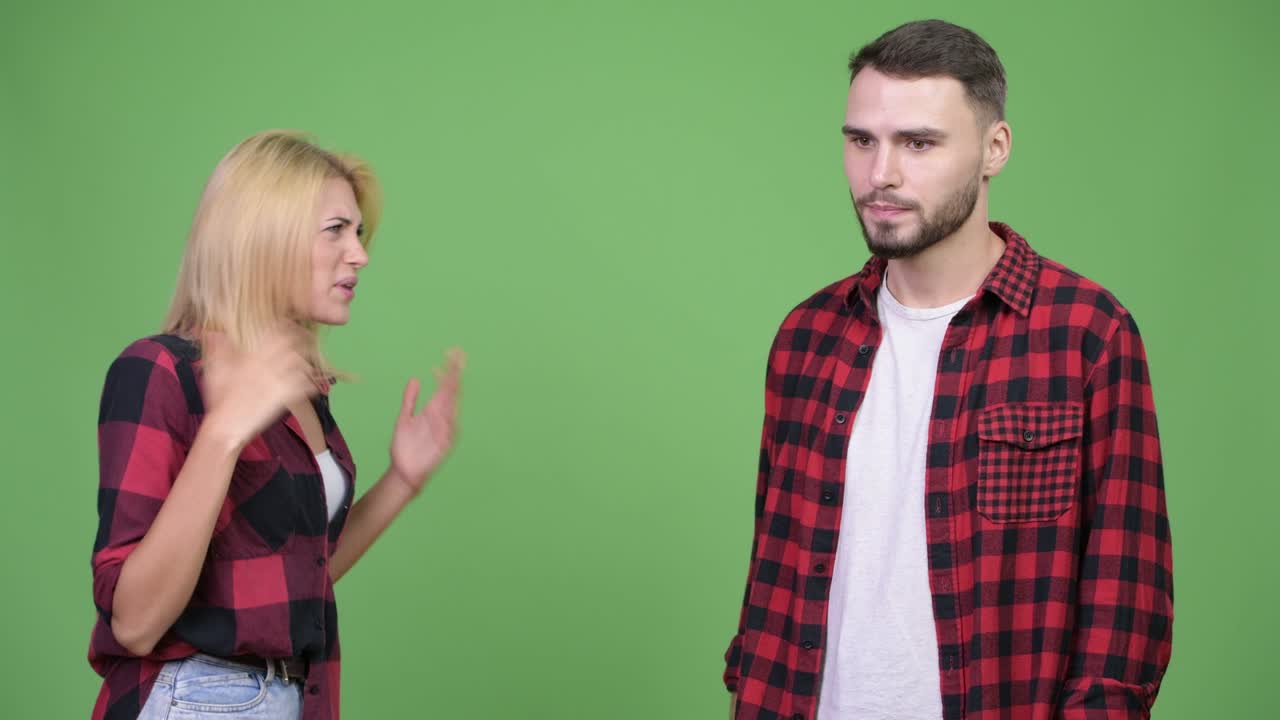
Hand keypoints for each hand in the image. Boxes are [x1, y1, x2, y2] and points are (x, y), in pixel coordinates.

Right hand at [199, 328, 315, 449]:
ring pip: (301, 363)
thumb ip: (219, 349)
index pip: (273, 333)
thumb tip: (213, 332)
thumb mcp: (215, 370)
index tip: (289, 325)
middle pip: (292, 344)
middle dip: (301, 339)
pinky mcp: (286, 397)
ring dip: (306, 361)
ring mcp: (278, 381)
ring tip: (307, 362)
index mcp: (252, 356)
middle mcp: (267, 365)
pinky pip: (305, 386)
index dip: (285, 326)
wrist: (227, 426)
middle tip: (306, 339)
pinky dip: (309, 383)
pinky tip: (309, 384)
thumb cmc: (219, 399)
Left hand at [389, 348, 463, 494]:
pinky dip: (450, 416)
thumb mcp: (404, 418)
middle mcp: (441, 417)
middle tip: (459, 356)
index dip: (446, 371)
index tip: (448, 354)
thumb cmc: (405, 446)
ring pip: (452, 406)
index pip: (444, 386)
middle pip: (452, 392)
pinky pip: (449, 428)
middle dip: (455, 375)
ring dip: (454, 392)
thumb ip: (410, 399)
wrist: (403, 471)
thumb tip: (415, 379)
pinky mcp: (444, 443)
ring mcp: (444, 429)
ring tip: (454, 375)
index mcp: (433, 410)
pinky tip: (449, 404)